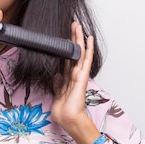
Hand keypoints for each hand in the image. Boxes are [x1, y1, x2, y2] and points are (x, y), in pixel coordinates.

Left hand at [51, 22, 100, 143]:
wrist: (68, 118)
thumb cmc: (63, 109)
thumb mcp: (57, 93)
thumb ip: (58, 83)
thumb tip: (56, 74)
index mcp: (68, 78)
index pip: (67, 59)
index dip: (66, 47)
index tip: (64, 36)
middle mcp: (75, 74)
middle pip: (74, 52)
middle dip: (73, 38)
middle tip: (72, 24)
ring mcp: (80, 74)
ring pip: (80, 52)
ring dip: (79, 39)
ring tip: (78, 26)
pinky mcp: (83, 76)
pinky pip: (85, 60)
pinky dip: (88, 49)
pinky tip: (88, 39)